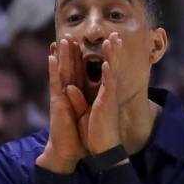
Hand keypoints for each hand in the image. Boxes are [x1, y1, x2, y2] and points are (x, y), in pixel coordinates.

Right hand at [37, 37, 87, 173]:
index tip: (79, 45)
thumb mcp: (84, 116)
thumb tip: (84, 96)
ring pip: (60, 72)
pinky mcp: (56, 103)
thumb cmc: (77, 137)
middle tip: (68, 35)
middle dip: (68, 53)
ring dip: (60, 56)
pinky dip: (53, 70)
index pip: (77, 74)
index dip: (78, 59)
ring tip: (59, 40)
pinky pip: (55, 83)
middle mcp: (66, 95)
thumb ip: (82, 104)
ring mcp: (60, 98)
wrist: (68, 151)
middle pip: (68, 69)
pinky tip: (52, 57)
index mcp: (75, 97)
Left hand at [85, 32, 122, 153]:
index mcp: (100, 94)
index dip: (100, 56)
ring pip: (111, 72)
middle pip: (110, 66)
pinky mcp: (106, 104)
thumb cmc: (94, 133)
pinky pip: (108, 87)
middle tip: (113, 34)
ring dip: (112, 55)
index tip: (100, 41)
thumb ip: (77, 99)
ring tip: (113, 39)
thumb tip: (70, 87)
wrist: (102, 150)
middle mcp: (106, 93)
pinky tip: (108, 63)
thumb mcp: (81, 113)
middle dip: (111, 50)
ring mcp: (108, 97)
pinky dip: (108, 74)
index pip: (100, 70)